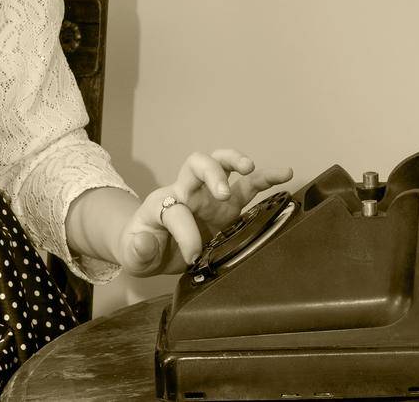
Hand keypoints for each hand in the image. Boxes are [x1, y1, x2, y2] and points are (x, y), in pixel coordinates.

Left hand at [116, 149, 292, 276]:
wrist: (152, 247)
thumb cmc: (143, 247)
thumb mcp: (134, 255)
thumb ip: (138, 250)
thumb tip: (143, 240)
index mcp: (162, 204)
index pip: (176, 211)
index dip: (186, 234)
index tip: (193, 256)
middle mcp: (187, 193)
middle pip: (196, 164)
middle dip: (211, 173)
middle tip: (222, 193)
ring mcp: (209, 197)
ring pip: (223, 165)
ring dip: (238, 162)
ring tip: (253, 167)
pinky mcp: (228, 207)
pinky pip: (249, 187)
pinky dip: (266, 179)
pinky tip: (284, 174)